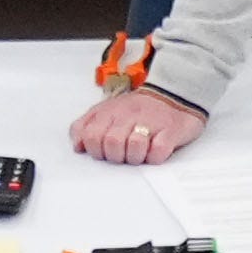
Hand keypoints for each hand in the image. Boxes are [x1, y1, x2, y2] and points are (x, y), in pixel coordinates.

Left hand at [71, 82, 202, 167]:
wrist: (174, 94)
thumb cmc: (138, 108)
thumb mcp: (107, 110)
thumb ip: (87, 125)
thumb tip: (77, 146)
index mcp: (110, 111)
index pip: (91, 136)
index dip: (96, 150)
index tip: (104, 151)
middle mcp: (129, 114)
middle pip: (112, 144)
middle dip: (115, 156)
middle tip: (123, 154)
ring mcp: (150, 121)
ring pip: (134, 147)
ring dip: (135, 157)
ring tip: (139, 154)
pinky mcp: (171, 130)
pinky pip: (158, 152)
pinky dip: (154, 158)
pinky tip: (154, 152)